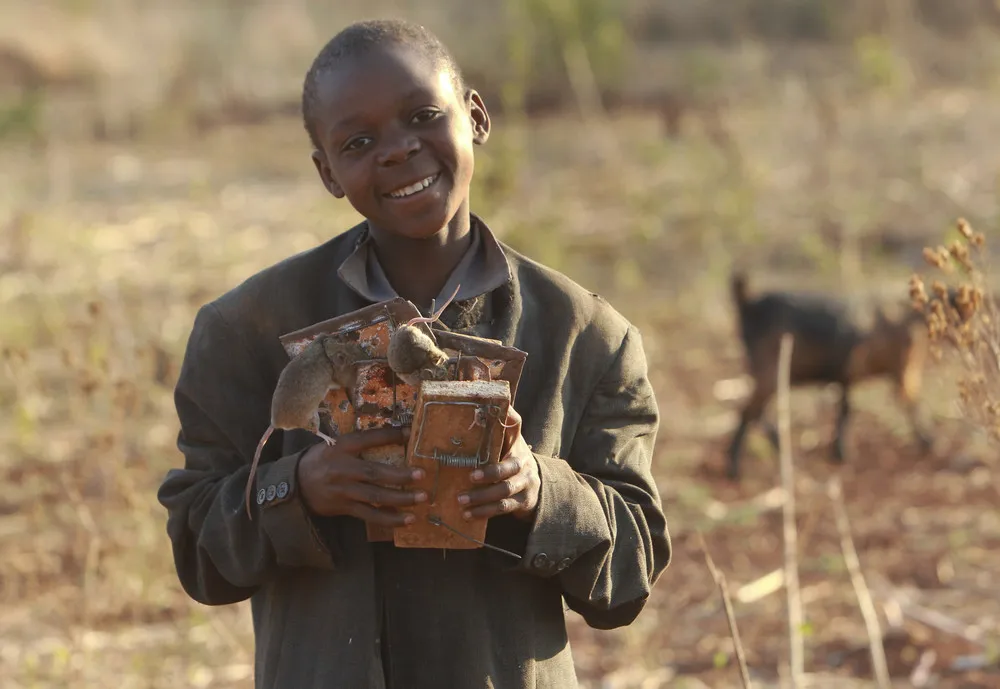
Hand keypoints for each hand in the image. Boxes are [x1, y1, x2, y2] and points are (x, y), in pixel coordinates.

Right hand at [297, 426, 426, 526]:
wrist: (296, 483)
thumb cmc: (323, 460)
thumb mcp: (337, 444)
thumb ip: (361, 443)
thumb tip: (398, 435)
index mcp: (341, 448)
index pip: (366, 439)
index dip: (387, 436)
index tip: (408, 433)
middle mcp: (342, 469)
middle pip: (374, 472)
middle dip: (400, 475)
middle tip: (422, 474)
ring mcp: (344, 491)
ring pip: (375, 496)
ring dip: (400, 499)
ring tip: (421, 498)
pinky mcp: (345, 507)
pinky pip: (370, 515)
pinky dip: (389, 518)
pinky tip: (407, 519)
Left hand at [457, 406, 539, 521]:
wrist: (535, 484)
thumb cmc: (509, 456)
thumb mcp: (505, 439)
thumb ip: (494, 421)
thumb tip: (478, 386)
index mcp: (516, 442)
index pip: (514, 427)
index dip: (506, 422)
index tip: (492, 419)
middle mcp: (523, 462)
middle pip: (508, 469)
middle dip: (489, 474)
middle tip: (468, 477)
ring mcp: (525, 484)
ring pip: (504, 492)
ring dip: (482, 498)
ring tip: (461, 502)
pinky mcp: (523, 503)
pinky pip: (503, 509)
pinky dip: (484, 512)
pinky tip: (468, 515)